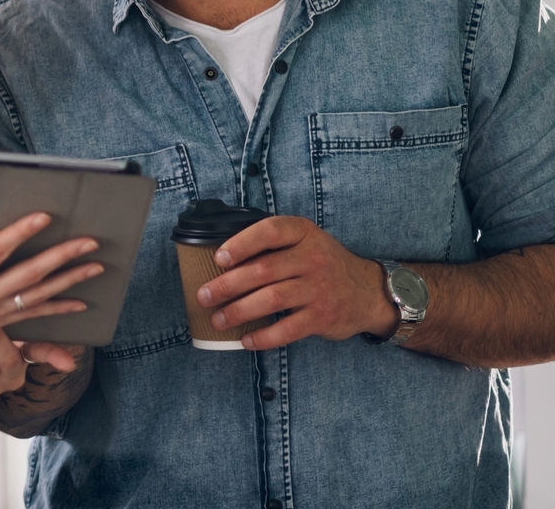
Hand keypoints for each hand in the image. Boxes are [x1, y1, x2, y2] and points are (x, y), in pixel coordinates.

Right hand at [0, 213, 104, 379]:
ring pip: (39, 295)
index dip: (22, 231)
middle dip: (62, 256)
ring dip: (69, 281)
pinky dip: (57, 309)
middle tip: (90, 242)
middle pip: (30, 273)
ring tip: (95, 267)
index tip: (44, 216)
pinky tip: (77, 304)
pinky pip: (32, 315)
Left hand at [196, 215, 395, 348]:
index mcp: (303, 233)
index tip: (218, 259)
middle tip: (203, 296)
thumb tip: (220, 260)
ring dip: (239, 311)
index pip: (270, 231)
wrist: (368, 291)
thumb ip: (272, 245)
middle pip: (263, 270)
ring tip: (217, 320)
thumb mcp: (304, 242)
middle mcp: (313, 258)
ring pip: (271, 299)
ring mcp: (320, 288)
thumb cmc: (322, 264)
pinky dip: (264, 337)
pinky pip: (288, 329)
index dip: (241, 243)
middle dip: (227, 285)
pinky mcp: (323, 317)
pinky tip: (245, 340)